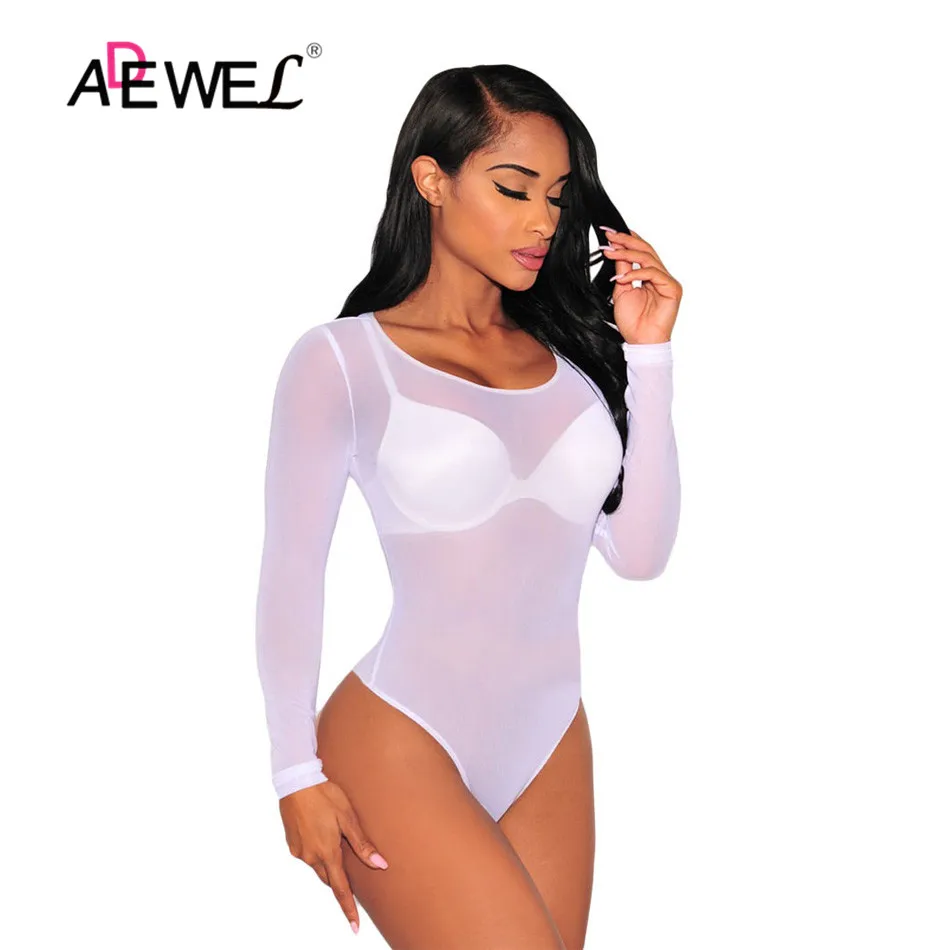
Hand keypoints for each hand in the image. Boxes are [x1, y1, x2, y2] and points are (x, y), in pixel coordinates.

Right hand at [279, 780, 388, 934]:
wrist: (296, 781)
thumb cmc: (325, 795)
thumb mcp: (348, 817)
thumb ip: (362, 844)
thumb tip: (380, 865)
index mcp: (327, 852)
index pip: (341, 889)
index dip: (349, 909)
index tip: (355, 928)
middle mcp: (311, 857)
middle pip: (329, 877)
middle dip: (339, 879)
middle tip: (352, 874)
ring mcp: (299, 851)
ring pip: (318, 865)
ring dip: (328, 861)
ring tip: (336, 841)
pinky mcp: (292, 843)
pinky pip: (308, 854)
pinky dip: (317, 850)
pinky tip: (321, 832)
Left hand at [598, 225, 681, 344]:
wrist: (640, 342)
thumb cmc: (632, 321)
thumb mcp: (621, 290)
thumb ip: (622, 270)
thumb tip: (615, 249)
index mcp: (649, 275)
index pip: (639, 251)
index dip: (625, 239)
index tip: (608, 231)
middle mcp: (660, 275)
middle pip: (645, 250)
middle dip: (626, 240)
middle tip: (610, 235)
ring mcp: (668, 281)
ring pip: (648, 258)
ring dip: (627, 253)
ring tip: (610, 252)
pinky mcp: (672, 289)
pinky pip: (653, 274)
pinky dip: (636, 273)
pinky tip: (621, 277)